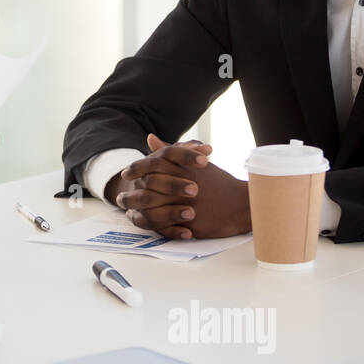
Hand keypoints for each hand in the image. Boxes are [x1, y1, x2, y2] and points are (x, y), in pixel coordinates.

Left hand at [110, 133, 251, 239]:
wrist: (242, 204)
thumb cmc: (219, 182)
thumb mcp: (196, 163)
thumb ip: (171, 152)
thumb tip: (150, 138)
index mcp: (184, 167)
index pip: (153, 164)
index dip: (136, 169)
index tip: (126, 174)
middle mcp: (183, 184)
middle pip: (148, 187)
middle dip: (132, 194)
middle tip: (121, 198)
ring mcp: (186, 204)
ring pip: (153, 208)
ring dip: (137, 210)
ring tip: (128, 211)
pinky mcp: (190, 222)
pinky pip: (164, 224)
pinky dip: (151, 224)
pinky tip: (144, 223)